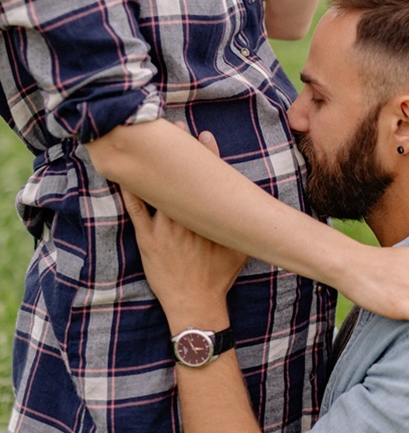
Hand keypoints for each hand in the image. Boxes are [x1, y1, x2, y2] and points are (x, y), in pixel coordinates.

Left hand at [122, 129, 247, 331]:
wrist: (195, 304)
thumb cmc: (219, 277)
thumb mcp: (240, 250)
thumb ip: (245, 227)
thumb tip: (261, 211)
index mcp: (210, 219)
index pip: (209, 181)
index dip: (207, 156)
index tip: (204, 137)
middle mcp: (188, 219)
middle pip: (182, 178)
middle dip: (180, 151)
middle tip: (175, 128)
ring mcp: (165, 227)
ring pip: (158, 188)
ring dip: (155, 164)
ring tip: (150, 141)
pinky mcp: (147, 237)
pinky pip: (135, 209)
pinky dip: (129, 190)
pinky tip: (124, 172)